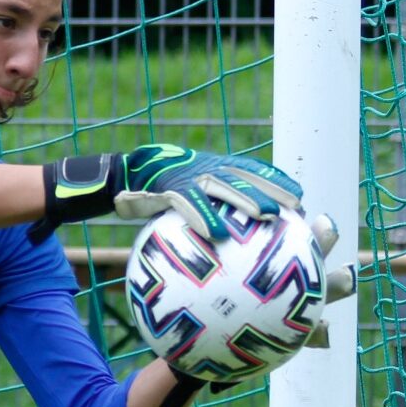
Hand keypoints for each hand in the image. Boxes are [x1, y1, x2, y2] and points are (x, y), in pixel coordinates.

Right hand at [30, 143, 303, 241]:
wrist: (106, 180)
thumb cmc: (142, 195)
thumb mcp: (175, 197)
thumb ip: (199, 210)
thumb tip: (222, 239)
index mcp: (206, 167)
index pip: (247, 169)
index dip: (273, 180)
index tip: (299, 196)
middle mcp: (199, 167)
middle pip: (242, 175)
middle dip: (270, 188)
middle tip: (296, 207)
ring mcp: (182, 174)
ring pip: (222, 185)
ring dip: (247, 198)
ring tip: (267, 216)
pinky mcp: (164, 186)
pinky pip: (188, 202)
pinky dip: (203, 217)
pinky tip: (217, 235)